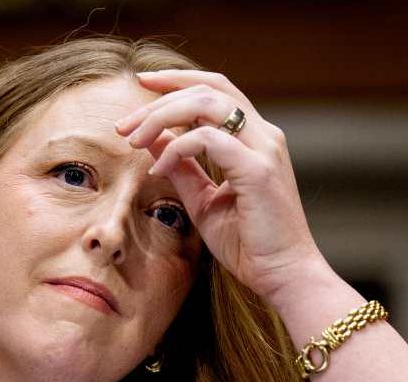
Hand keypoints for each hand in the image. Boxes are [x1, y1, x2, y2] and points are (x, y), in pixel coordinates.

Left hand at [115, 70, 322, 301]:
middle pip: (207, 88)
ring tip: (133, 139)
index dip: (177, 80)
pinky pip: (208, 139)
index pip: (215, 89)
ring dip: (162, 116)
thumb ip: (182, 168)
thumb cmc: (250, 244)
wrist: (284, 276)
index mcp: (254, 139)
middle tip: (123, 125)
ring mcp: (264, 149)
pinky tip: (157, 170)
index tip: (142, 83)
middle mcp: (264, 135)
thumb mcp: (204, 201)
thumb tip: (152, 140)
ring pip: (207, 103)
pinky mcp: (257, 170)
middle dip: (159, 99)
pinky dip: (176, 148)